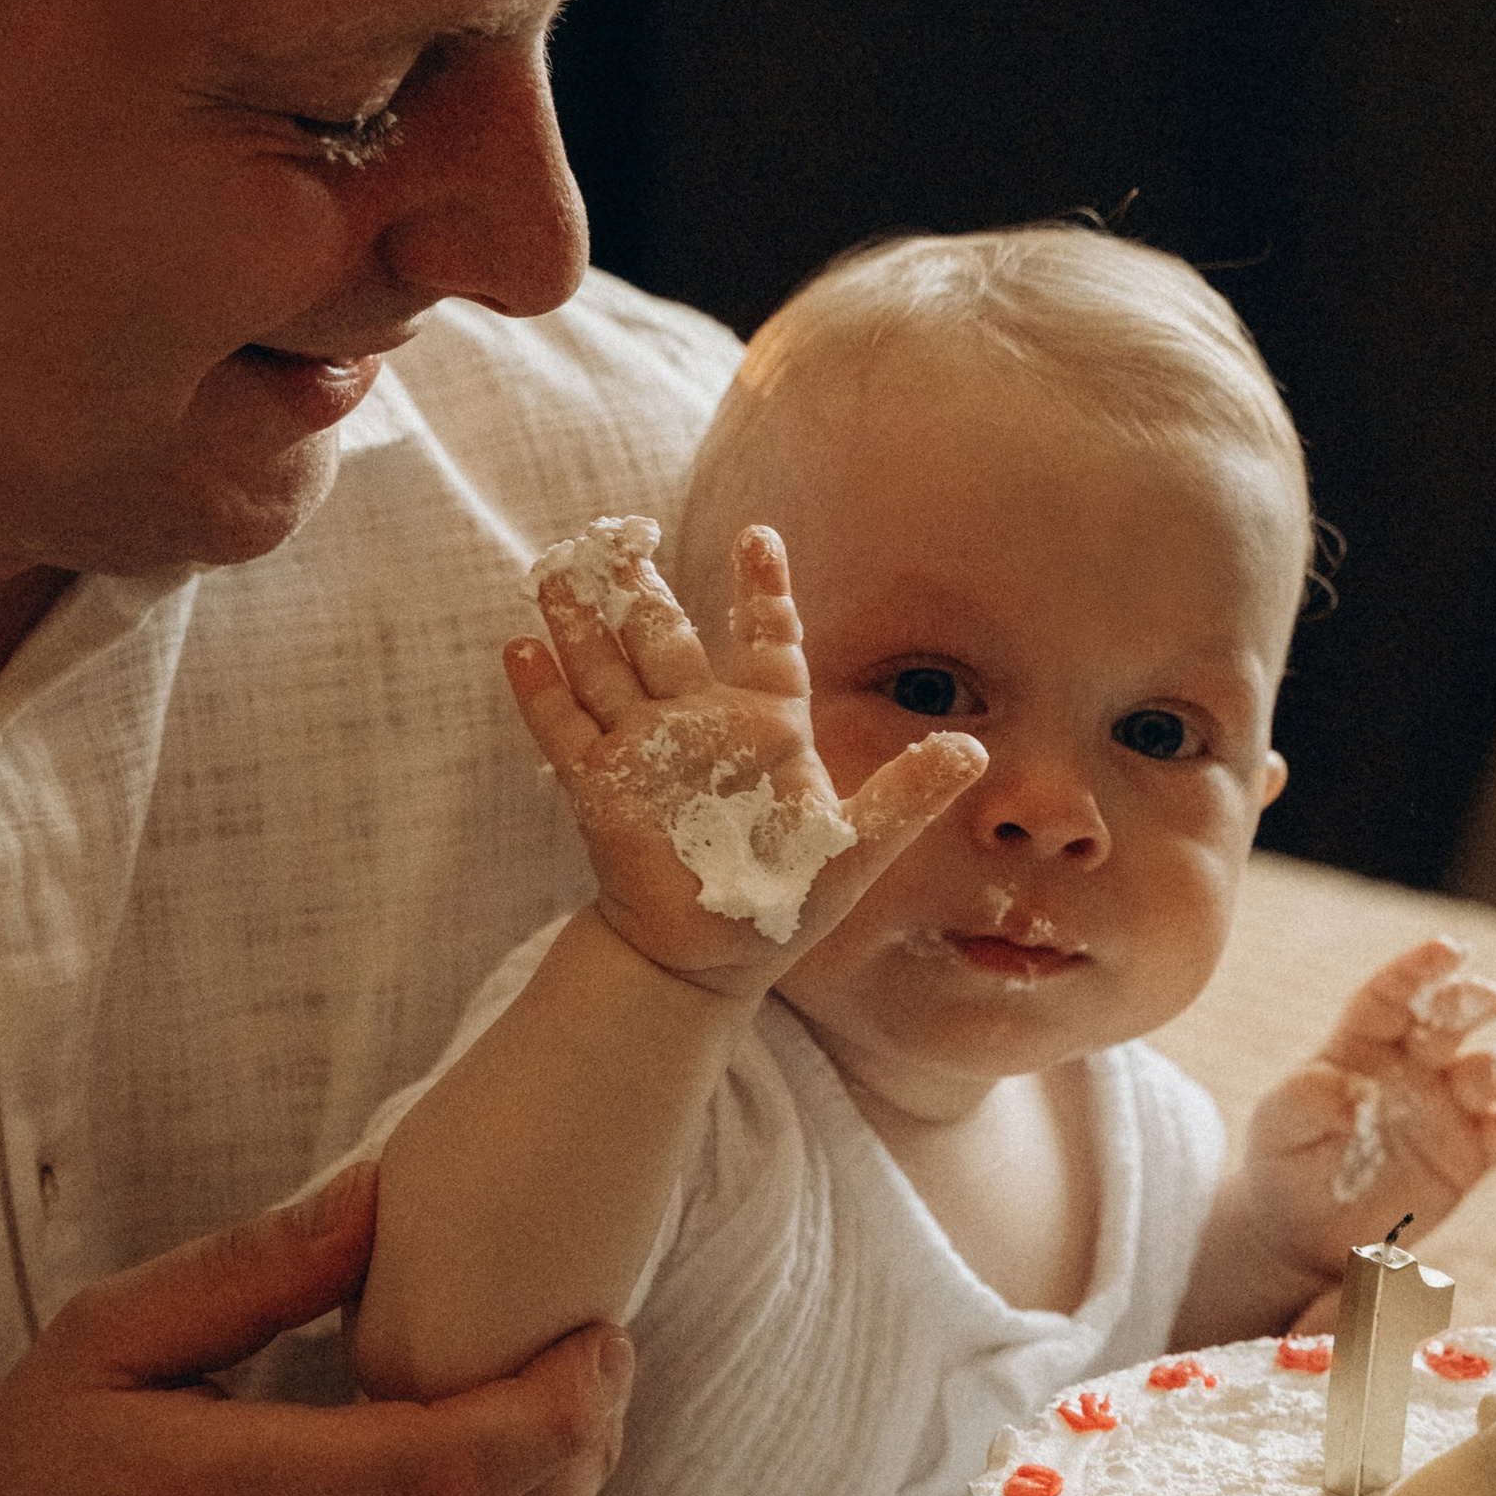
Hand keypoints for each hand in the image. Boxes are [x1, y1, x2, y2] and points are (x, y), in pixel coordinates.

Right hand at [510, 520, 980, 986]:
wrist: (710, 961)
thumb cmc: (786, 905)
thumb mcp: (856, 849)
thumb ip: (909, 794)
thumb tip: (975, 748)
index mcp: (765, 724)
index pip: (767, 638)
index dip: (762, 588)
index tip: (759, 534)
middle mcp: (701, 723)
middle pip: (667, 637)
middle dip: (642, 589)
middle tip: (620, 534)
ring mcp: (646, 750)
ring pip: (608, 667)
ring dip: (582, 621)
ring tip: (559, 569)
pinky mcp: (600, 788)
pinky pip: (565, 728)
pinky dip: (542, 690)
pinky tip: (519, 646)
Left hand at [1235, 936, 1495, 1285]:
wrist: (1304, 1228)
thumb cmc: (1286, 1158)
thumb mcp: (1278, 1124)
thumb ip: (1306, 1099)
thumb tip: (1354, 1094)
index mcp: (1364, 1042)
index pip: (1393, 994)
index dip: (1420, 969)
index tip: (1447, 950)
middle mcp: (1414, 1064)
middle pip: (1451, 1021)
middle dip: (1474, 1004)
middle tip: (1494, 1000)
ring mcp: (1448, 1105)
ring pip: (1490, 1073)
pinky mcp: (1472, 1152)